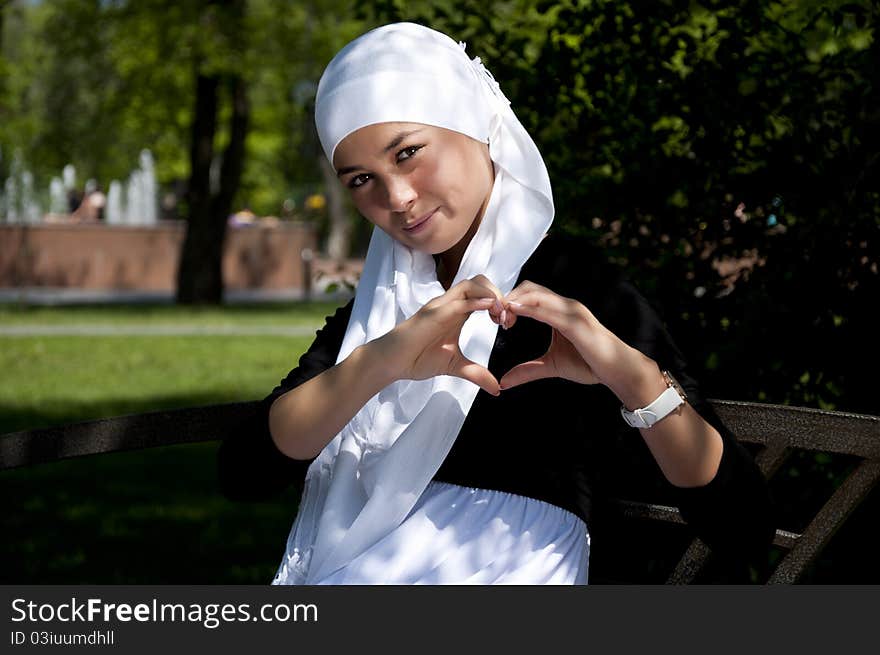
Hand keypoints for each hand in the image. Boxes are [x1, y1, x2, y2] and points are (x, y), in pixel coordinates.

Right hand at [374, 275, 503, 394]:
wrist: (391, 362)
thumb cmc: (418, 359)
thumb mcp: (455, 366)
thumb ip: (477, 374)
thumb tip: (497, 389)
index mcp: (457, 312)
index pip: (483, 293)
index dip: (500, 303)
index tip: (507, 323)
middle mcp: (450, 304)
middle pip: (480, 281)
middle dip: (499, 294)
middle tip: (506, 318)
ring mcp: (441, 306)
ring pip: (470, 284)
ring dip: (490, 295)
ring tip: (500, 315)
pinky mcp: (433, 314)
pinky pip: (457, 301)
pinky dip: (476, 302)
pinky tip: (489, 310)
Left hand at [496, 281, 633, 390]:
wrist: (617, 370)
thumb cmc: (589, 365)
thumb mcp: (551, 366)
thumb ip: (528, 371)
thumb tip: (503, 382)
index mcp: (559, 311)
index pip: (529, 294)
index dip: (509, 301)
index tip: (496, 318)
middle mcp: (566, 306)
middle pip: (530, 288)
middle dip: (508, 297)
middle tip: (494, 316)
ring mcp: (572, 312)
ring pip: (537, 295)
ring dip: (515, 301)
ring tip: (499, 315)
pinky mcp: (576, 323)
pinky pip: (549, 311)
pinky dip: (530, 308)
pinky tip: (515, 311)